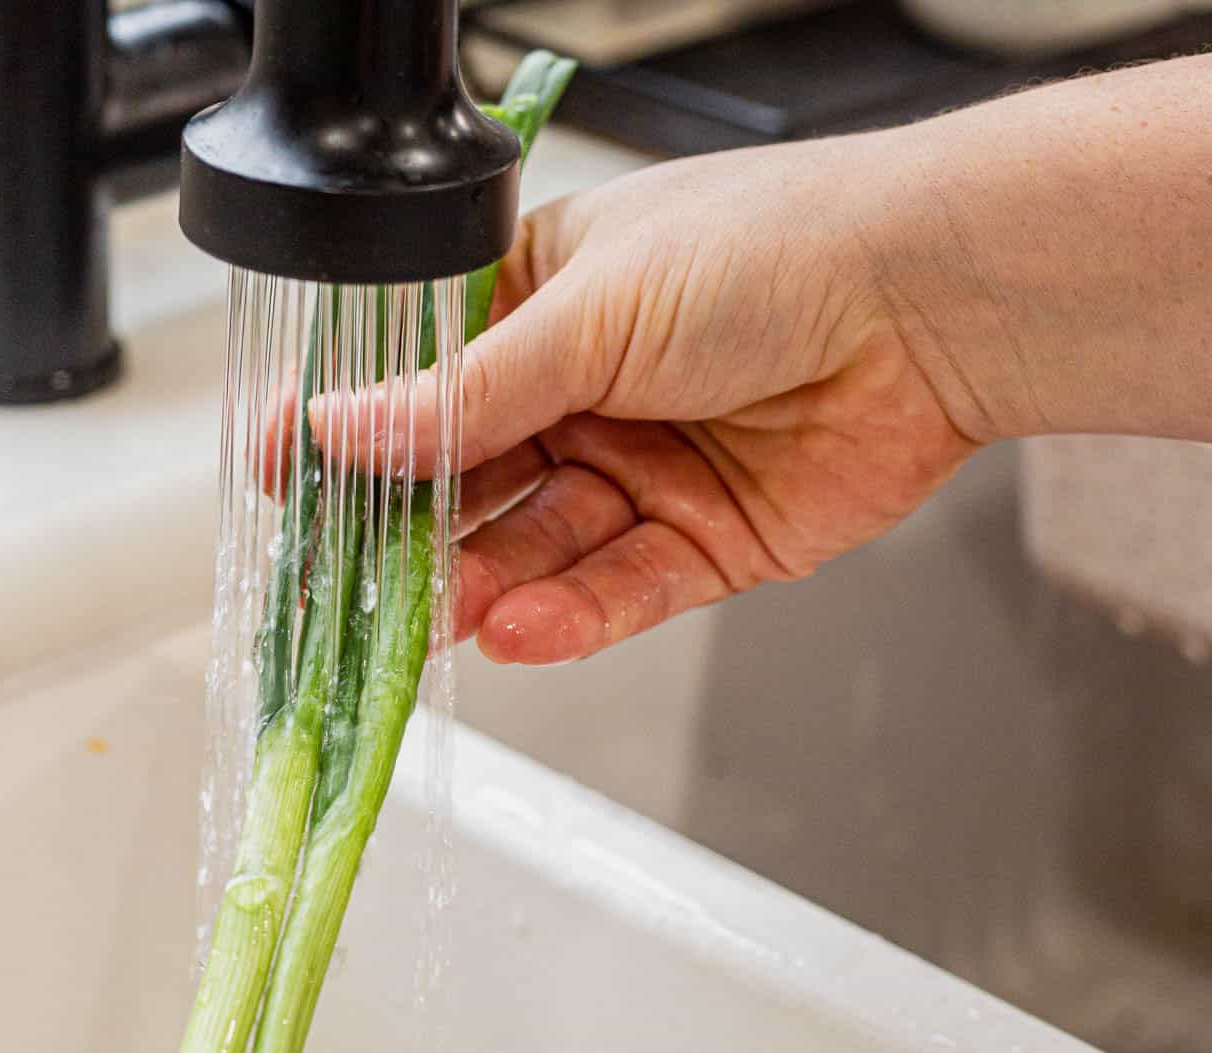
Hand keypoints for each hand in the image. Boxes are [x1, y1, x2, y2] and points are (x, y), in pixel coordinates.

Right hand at [311, 54, 1211, 663]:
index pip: (418, 380)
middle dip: (413, 532)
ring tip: (440, 617)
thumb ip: (464, 394)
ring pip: (536, 546)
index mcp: (538, 303)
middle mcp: (581, 391)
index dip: (353, 431)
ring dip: (485, 585)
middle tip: (352, 582)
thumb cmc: (770, 251)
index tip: (288, 479)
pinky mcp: (700, 541)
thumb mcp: (589, 312)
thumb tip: (342, 430)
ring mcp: (638, 469)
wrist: (933, 301)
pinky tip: (519, 630)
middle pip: (469, 479)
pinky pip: (617, 589)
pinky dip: (569, 615)